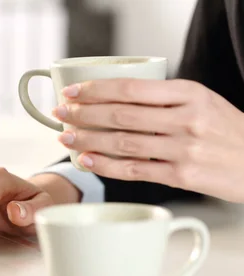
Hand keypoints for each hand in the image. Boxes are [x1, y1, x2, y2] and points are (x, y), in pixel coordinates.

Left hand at [52, 78, 243, 201]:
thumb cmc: (226, 131)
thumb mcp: (203, 102)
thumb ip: (165, 100)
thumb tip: (113, 101)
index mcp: (189, 93)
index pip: (131, 88)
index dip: (95, 90)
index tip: (71, 92)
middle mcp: (187, 118)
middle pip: (121, 114)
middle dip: (83, 113)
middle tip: (60, 113)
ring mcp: (184, 149)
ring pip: (123, 142)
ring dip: (88, 139)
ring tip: (66, 137)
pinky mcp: (182, 176)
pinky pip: (135, 170)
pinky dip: (106, 166)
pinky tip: (86, 160)